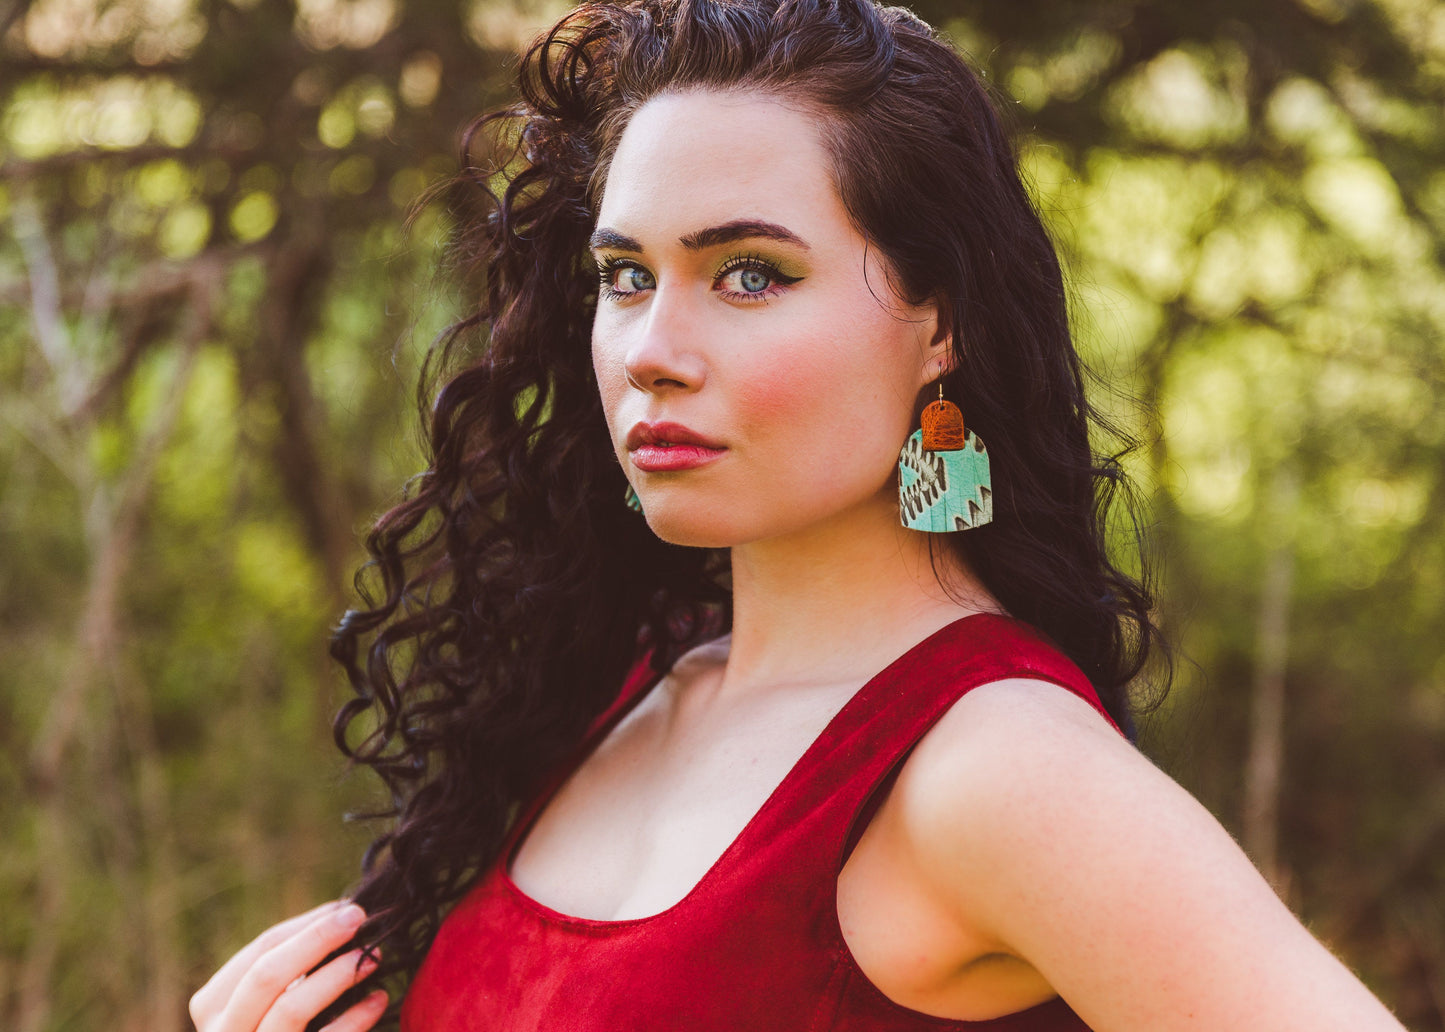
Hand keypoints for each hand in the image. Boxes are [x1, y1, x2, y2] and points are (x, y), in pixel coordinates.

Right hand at [190, 899, 387, 1031]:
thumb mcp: (263, 1009)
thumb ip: (286, 974)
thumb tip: (339, 920)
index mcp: (213, 1011)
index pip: (257, 955)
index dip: (304, 927)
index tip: (343, 909)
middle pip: (266, 976)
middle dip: (316, 939)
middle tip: (359, 917)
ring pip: (289, 1010)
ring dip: (337, 976)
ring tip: (373, 958)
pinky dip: (353, 1020)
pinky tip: (378, 1000)